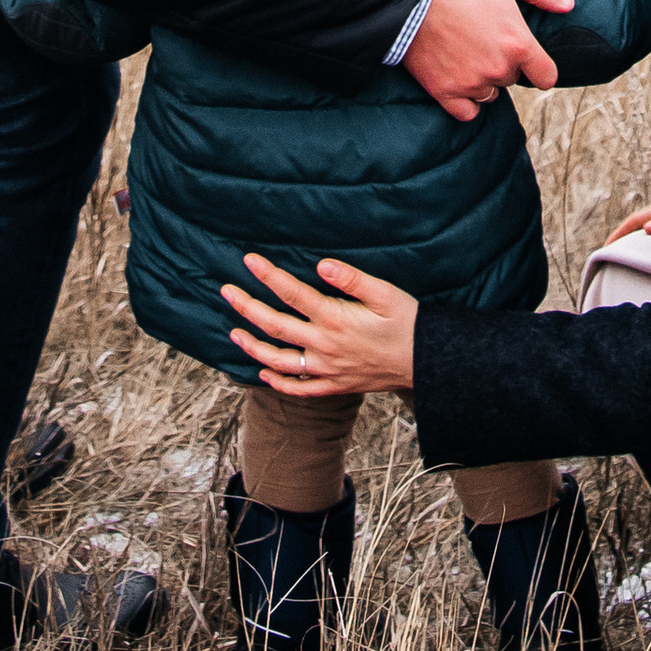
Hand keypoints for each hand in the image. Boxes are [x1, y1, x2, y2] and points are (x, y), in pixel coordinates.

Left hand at [224, 252, 417, 395]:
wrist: (425, 362)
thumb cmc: (407, 322)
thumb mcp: (385, 293)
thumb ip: (352, 279)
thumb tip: (321, 266)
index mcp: (335, 319)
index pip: (292, 294)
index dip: (268, 276)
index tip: (248, 260)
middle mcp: (324, 346)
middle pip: (276, 326)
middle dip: (247, 307)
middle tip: (226, 291)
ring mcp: (326, 370)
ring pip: (279, 361)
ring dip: (253, 347)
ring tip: (234, 332)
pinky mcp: (334, 386)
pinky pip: (299, 389)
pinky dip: (278, 383)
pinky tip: (263, 373)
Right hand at [402, 0, 572, 120]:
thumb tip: (568, 5)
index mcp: (518, 44)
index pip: (546, 76)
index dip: (540, 67)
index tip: (529, 58)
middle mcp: (499, 69)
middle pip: (513, 79)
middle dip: (504, 63)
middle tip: (484, 37)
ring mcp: (471, 83)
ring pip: (490, 94)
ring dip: (485, 80)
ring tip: (466, 52)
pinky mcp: (445, 92)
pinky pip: (467, 111)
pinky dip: (466, 100)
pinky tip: (458, 78)